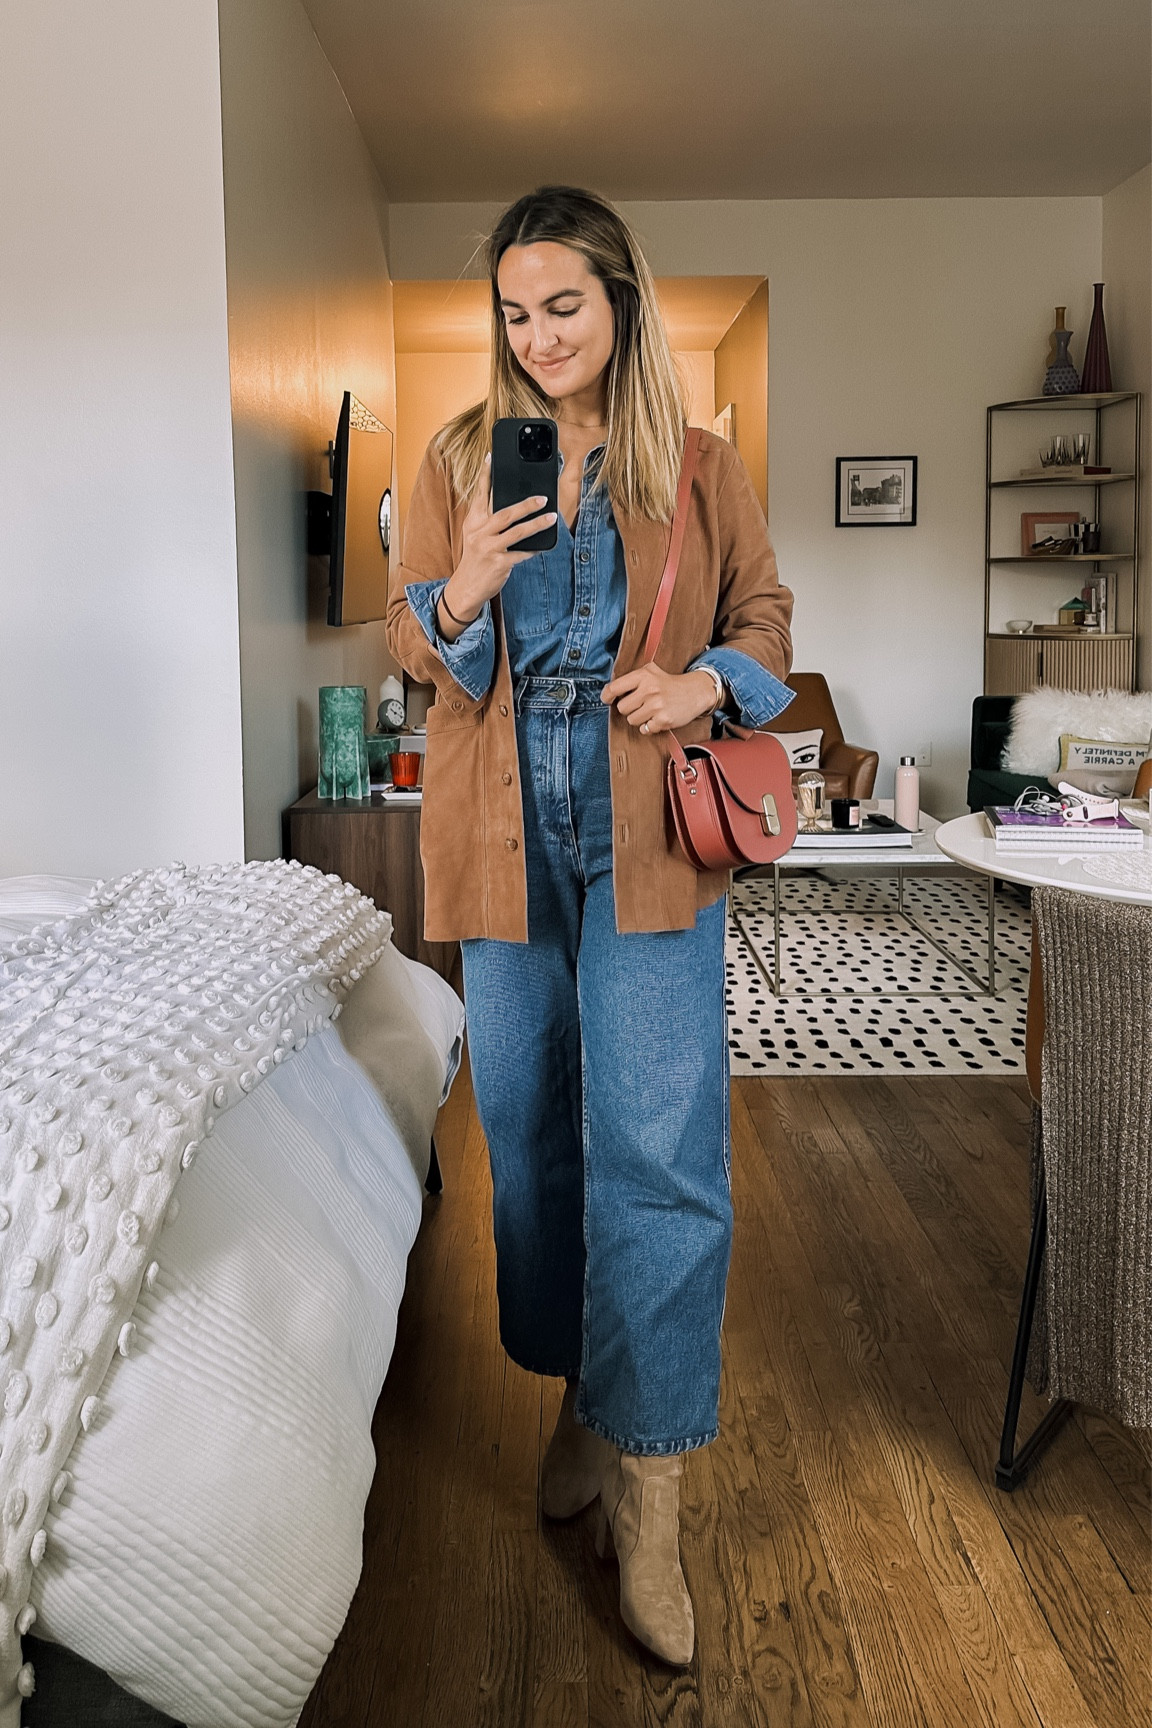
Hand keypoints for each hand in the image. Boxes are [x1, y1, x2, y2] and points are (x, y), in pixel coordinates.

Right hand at [438, 456, 555, 638]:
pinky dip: (534, 548)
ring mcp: (489, 549)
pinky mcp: (499, 564)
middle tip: (543, 498)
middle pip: (505, 513)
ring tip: (551, 517)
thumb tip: (513, 504)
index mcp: (473, 522)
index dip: (485, 475)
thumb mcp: (475, 535)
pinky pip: (522, 553)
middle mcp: (479, 533)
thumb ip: (488, 519)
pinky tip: (544, 544)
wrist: (466, 587)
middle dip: (526, 505)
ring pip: (517, 532)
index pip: (479, 494)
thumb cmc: (476, 558)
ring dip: (537, 524)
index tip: (491, 457)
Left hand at [600, 663, 717, 733]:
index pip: (615, 687)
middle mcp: (649, 690)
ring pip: (632, 720)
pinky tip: (658, 717)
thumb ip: (632, 678)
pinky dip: (650, 726)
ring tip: (651, 710)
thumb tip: (610, 690)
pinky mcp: (663, 720)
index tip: (607, 699)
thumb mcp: (652, 671)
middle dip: (629, 708)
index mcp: (644, 675)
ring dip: (639, 718)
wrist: (696, 691)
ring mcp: (657, 706)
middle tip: (641, 704)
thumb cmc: (670, 683)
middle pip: (622, 708)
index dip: (607, 695)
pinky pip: (645, 729)